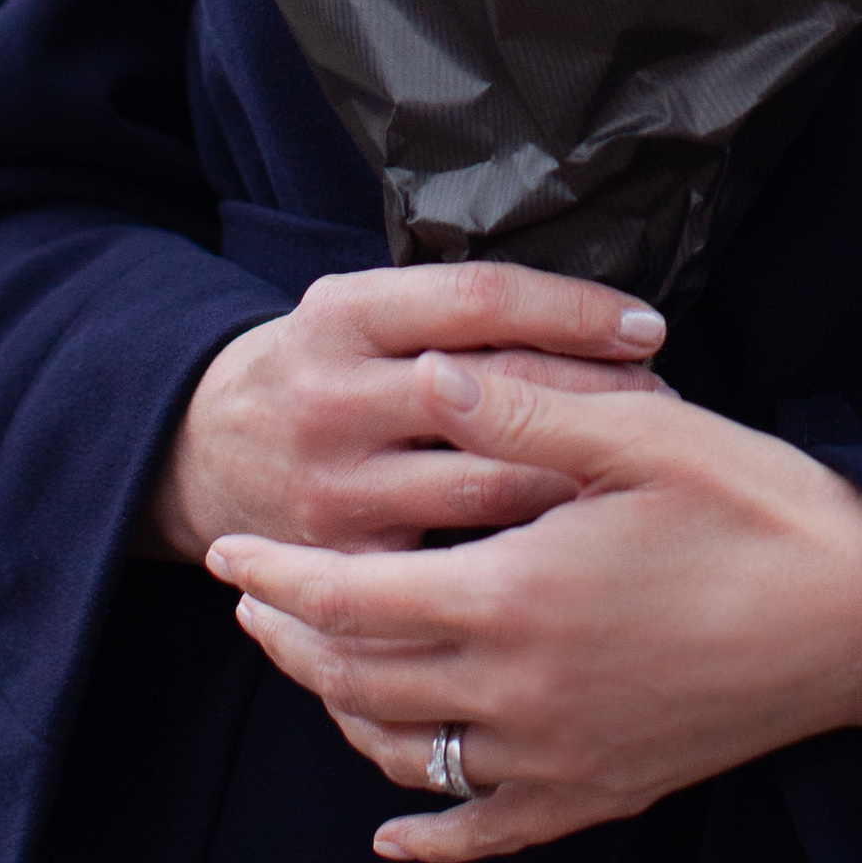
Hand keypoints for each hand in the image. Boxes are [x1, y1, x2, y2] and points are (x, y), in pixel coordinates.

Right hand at [142, 263, 670, 562]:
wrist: (199, 452)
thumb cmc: (321, 368)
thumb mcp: (361, 309)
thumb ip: (446, 309)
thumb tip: (589, 308)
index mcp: (343, 313)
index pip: (479, 298)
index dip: (573, 309)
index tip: (645, 323)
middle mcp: (332, 397)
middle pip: (493, 392)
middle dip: (594, 393)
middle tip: (662, 395)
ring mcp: (335, 488)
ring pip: (489, 486)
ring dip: (578, 475)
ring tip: (635, 464)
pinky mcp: (344, 564)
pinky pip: (459, 560)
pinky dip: (529, 546)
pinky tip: (582, 537)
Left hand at [207, 353, 861, 861]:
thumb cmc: (759, 506)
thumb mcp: (644, 434)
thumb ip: (525, 408)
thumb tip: (431, 373)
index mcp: (515, 596)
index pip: (352, 596)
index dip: (279, 575)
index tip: (227, 553)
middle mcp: (520, 692)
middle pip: (359, 680)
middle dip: (289, 639)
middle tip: (248, 601)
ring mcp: (559, 756)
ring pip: (407, 756)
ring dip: (341, 712)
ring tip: (314, 664)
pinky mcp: (603, 793)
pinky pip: (489, 830)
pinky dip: (429, 833)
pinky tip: (395, 830)